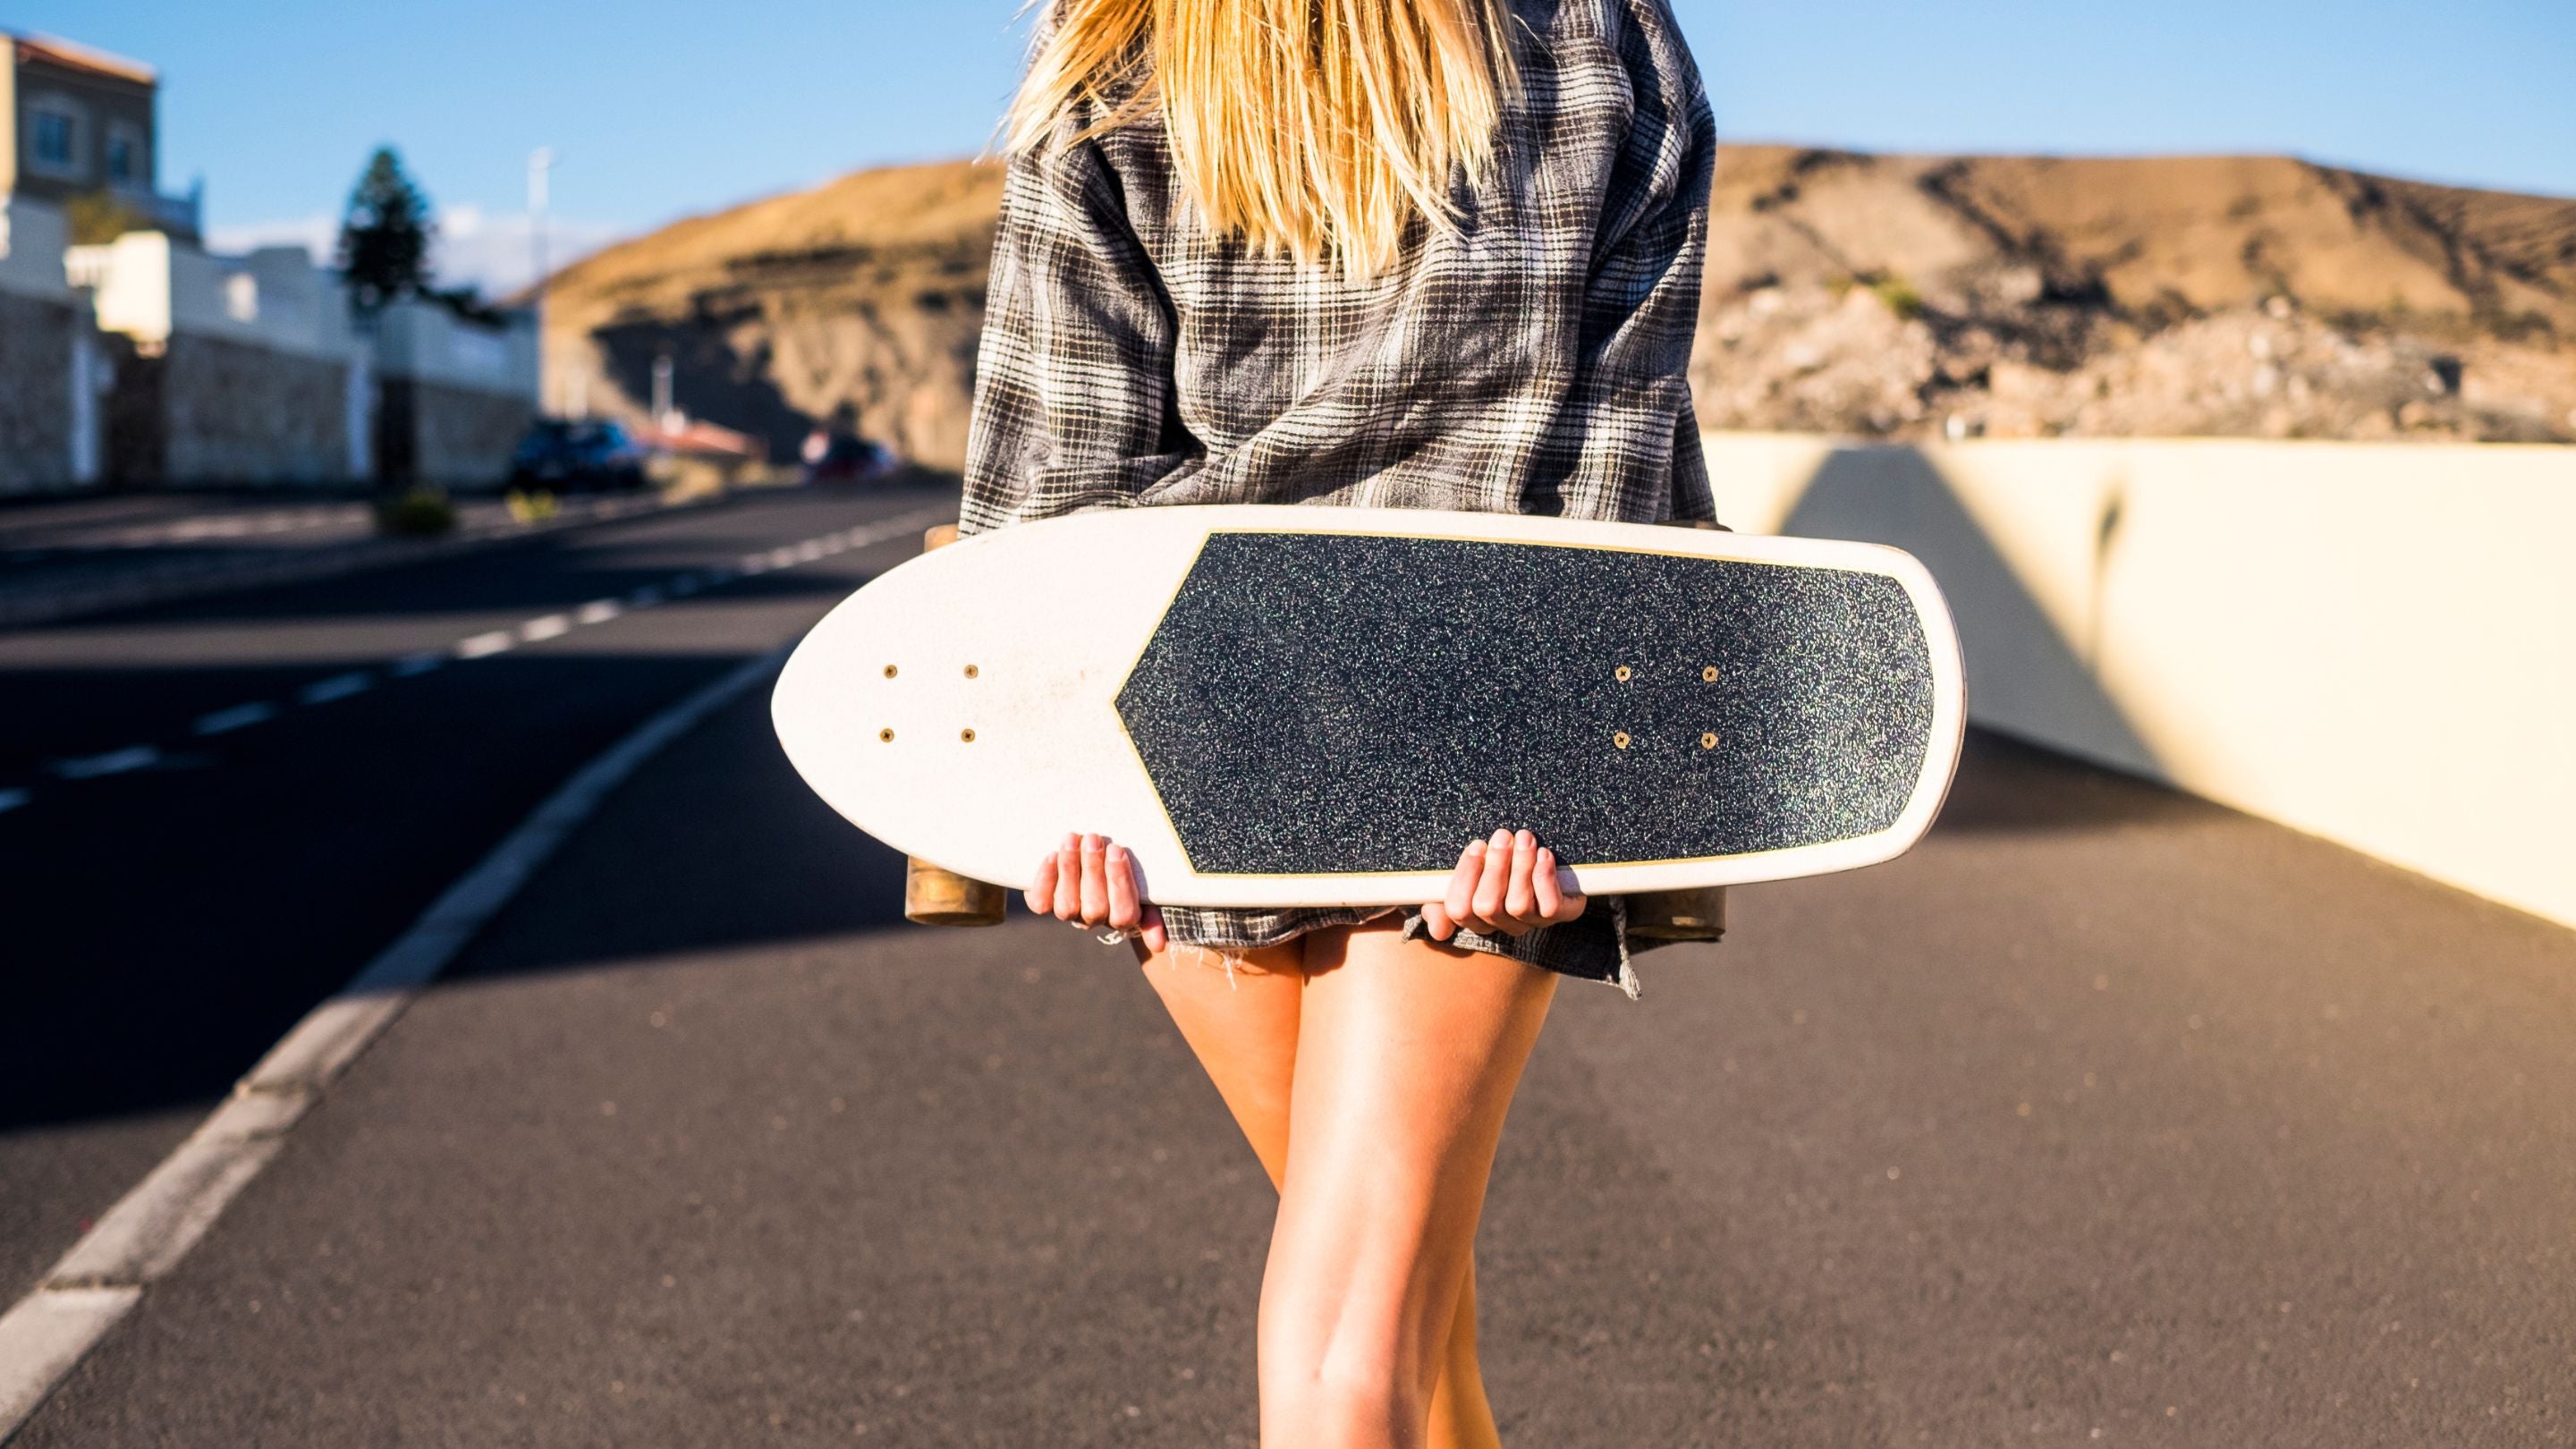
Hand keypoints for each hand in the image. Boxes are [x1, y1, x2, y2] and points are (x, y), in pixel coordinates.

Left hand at [1027, 832, 1168, 952]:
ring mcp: (1069, 913)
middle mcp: (1094, 919)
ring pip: (1067, 904)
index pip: (1125, 913)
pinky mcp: (1044, 904)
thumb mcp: (1144, 887)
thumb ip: (1152, 911)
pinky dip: (1044, 880)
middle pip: (1095, 907)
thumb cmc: (1122, 870)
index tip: (1117, 850)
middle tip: (1094, 839)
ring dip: (1069, 869)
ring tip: (1072, 839)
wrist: (1089, 861)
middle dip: (1093, 869)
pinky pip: (1040, 902)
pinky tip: (1051, 855)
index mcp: (1123, 917)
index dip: (1120, 882)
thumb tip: (1158, 944)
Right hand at [1420, 828, 1587, 940]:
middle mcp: (1500, 924)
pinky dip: (1545, 879)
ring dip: (1521, 866)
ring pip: (1518, 904)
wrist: (1546, 865)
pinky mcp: (1559, 915)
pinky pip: (1549, 907)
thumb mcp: (1463, 879)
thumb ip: (1441, 901)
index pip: (1458, 908)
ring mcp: (1530, 921)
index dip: (1466, 876)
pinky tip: (1543, 855)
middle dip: (1494, 867)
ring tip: (1524, 838)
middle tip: (1502, 835)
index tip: (1477, 845)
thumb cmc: (1495, 869)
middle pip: (1487, 906)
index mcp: (1473, 916)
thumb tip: (1437, 929)